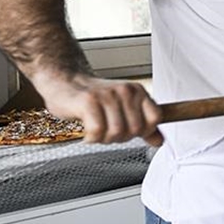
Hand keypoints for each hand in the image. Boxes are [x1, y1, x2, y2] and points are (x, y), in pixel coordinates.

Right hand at [31, 72, 162, 145]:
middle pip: (135, 130)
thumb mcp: (123, 109)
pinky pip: (97, 131)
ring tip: (96, 129)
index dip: (144, 131)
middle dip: (120, 138)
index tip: (129, 131)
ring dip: (104, 139)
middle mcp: (126, 91)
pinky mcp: (89, 101)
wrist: (64, 82)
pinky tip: (87, 132)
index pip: (155, 118)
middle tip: (106, 131)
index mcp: (138, 91)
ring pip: (117, 133)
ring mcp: (108, 95)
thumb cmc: (94, 99)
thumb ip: (143, 125)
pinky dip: (91, 138)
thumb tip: (159, 141)